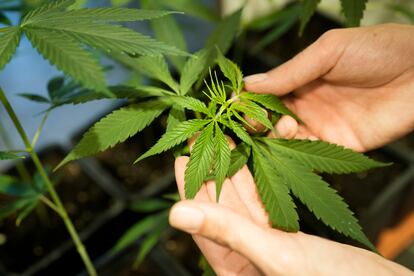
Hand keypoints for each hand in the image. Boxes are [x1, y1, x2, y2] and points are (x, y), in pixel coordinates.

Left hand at [169, 157, 411, 275]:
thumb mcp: (277, 255)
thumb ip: (229, 232)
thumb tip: (176, 214)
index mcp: (234, 267)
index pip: (202, 222)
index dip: (190, 186)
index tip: (181, 156)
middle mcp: (247, 255)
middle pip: (221, 207)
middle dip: (212, 170)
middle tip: (205, 138)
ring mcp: (269, 243)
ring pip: (244, 201)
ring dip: (236, 170)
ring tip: (227, 139)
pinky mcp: (290, 235)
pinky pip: (268, 201)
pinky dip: (262, 179)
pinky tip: (255, 157)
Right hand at [244, 23, 413, 151]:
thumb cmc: (378, 50)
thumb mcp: (329, 51)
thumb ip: (290, 71)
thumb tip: (248, 84)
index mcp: (302, 79)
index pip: (266, 93)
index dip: (249, 99)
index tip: (232, 105)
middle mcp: (307, 104)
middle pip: (270, 118)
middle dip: (256, 121)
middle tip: (250, 122)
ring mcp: (321, 126)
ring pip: (285, 138)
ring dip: (274, 136)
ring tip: (282, 126)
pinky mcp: (339, 146)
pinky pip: (309, 154)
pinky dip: (294, 152)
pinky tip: (289, 142)